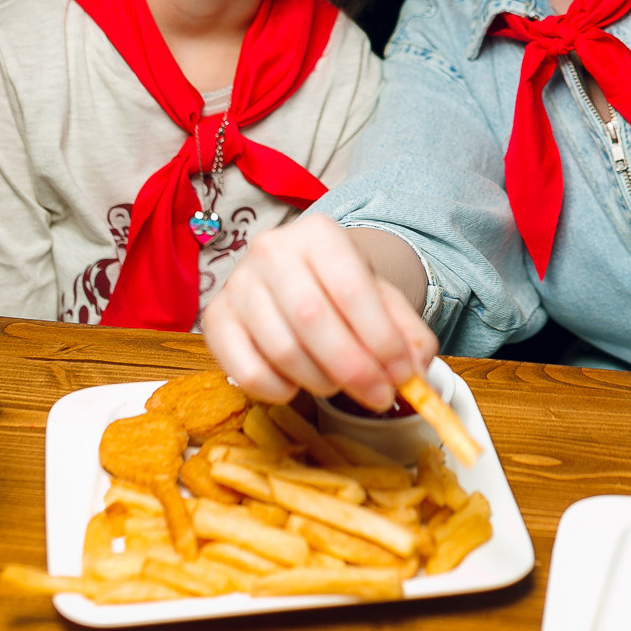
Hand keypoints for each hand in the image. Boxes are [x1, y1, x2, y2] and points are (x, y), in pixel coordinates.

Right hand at [202, 214, 436, 408]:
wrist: (297, 275)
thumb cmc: (340, 289)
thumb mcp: (381, 299)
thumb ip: (406, 333)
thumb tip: (416, 373)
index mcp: (318, 234)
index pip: (352, 290)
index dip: (381, 340)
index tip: (403, 376)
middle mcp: (271, 250)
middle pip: (312, 319)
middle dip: (353, 368)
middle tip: (378, 396)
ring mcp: (237, 283)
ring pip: (281, 348)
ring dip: (320, 381)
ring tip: (338, 386)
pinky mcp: (215, 318)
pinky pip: (245, 370)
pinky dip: (278, 389)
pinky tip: (297, 386)